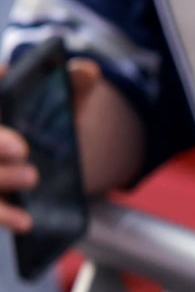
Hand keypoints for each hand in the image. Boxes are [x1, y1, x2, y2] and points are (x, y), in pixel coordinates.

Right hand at [0, 58, 100, 234]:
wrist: (44, 164)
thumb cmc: (44, 127)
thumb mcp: (60, 108)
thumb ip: (72, 88)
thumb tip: (89, 70)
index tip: (4, 74)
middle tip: (22, 147)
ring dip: (2, 177)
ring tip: (32, 176)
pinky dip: (4, 215)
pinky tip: (25, 221)